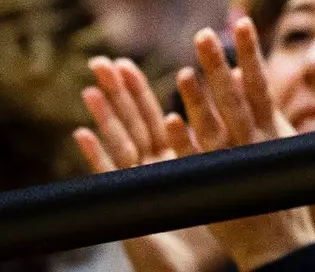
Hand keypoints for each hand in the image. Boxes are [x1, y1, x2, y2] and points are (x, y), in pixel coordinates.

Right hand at [74, 58, 221, 271]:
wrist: (198, 267)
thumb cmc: (213, 225)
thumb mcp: (216, 176)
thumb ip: (218, 146)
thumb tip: (234, 109)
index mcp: (172, 159)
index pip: (151, 118)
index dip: (138, 92)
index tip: (125, 63)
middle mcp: (151, 170)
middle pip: (131, 125)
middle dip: (115, 95)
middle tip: (100, 63)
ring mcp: (138, 187)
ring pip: (119, 144)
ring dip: (104, 117)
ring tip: (90, 88)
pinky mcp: (130, 206)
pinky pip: (111, 178)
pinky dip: (96, 156)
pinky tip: (81, 134)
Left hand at [164, 19, 314, 271]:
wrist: (279, 240)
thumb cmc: (281, 186)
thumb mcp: (278, 141)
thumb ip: (260, 109)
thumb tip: (242, 74)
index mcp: (271, 129)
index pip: (260, 83)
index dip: (251, 53)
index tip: (243, 23)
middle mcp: (253, 142)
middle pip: (234, 98)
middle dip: (219, 66)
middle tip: (203, 35)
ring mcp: (232, 164)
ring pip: (212, 126)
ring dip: (197, 100)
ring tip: (182, 73)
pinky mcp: (213, 184)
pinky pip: (194, 160)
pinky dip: (183, 140)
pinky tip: (170, 120)